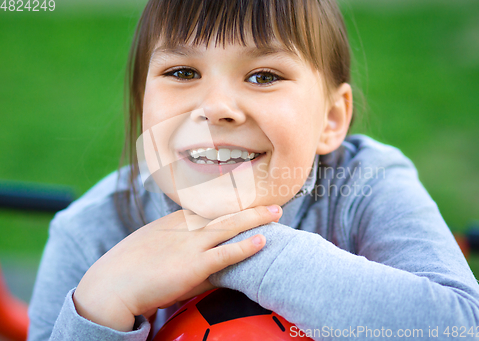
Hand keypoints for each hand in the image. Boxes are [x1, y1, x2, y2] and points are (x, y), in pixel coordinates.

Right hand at [73, 205, 281, 330]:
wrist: (110, 287)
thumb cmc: (128, 269)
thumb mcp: (153, 246)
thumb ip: (176, 244)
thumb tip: (193, 248)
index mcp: (175, 221)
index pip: (210, 210)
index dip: (233, 205)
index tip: (250, 200)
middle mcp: (185, 228)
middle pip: (224, 213)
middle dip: (250, 207)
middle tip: (272, 203)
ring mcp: (190, 245)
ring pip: (229, 227)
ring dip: (255, 219)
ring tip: (276, 214)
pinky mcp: (192, 266)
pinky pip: (225, 254)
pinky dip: (245, 246)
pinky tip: (262, 241)